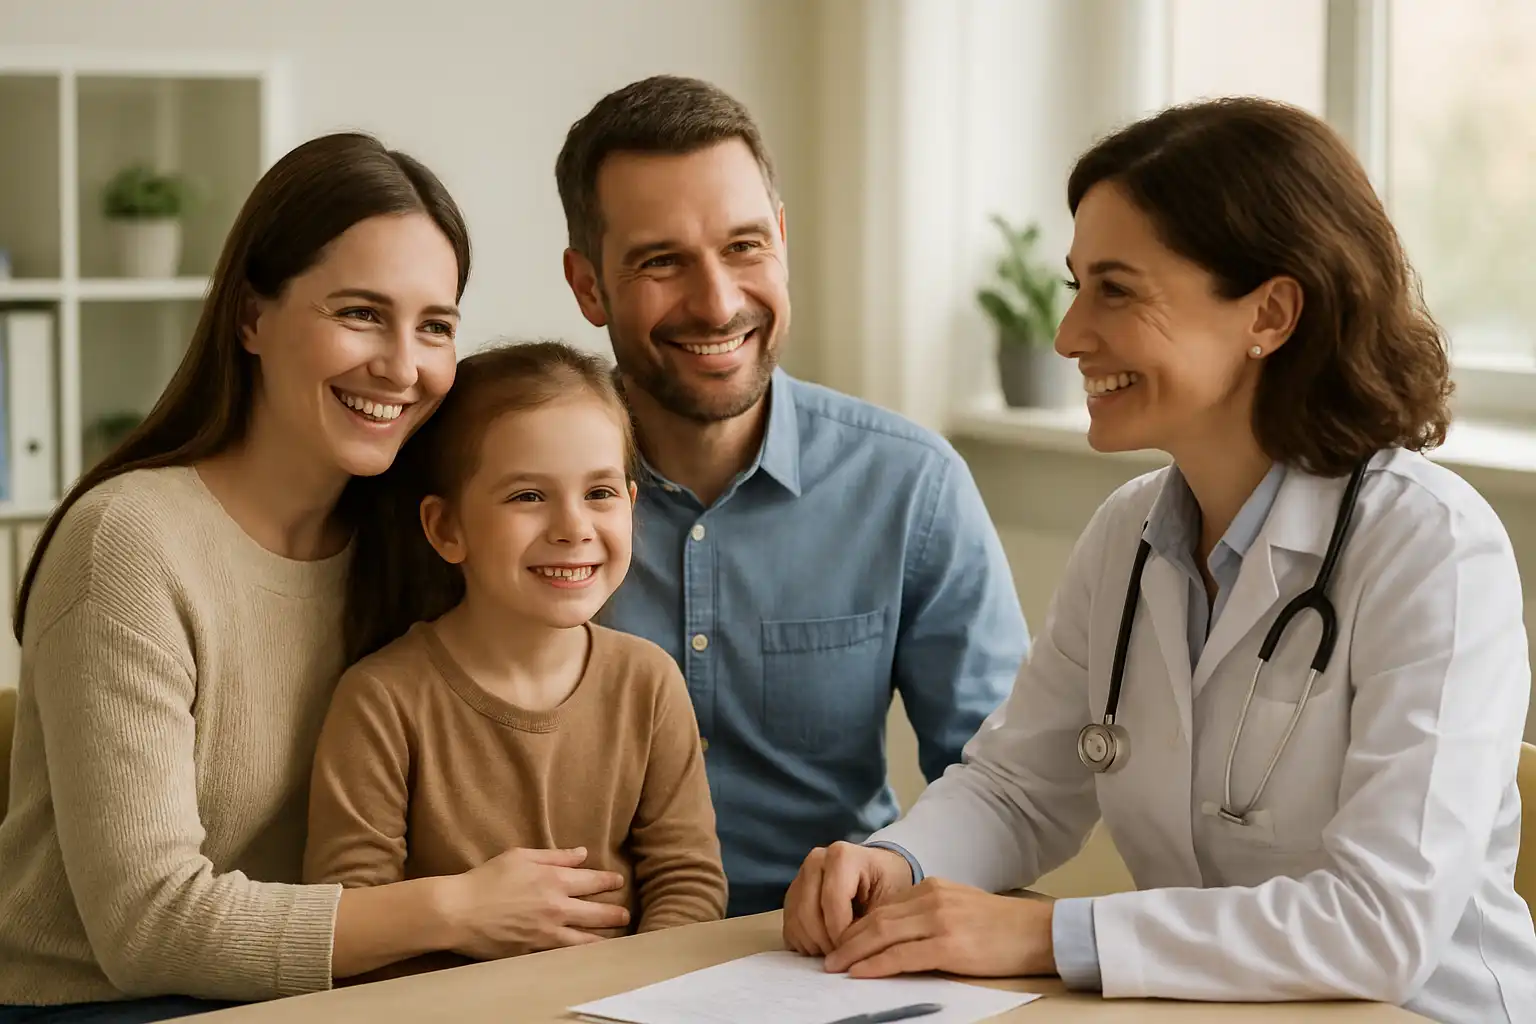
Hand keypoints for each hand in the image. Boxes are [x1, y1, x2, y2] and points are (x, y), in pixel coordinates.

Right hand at [441, 846, 629, 959]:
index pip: (593, 881)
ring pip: (586, 940)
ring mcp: (546, 933)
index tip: (619, 883)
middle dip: (615, 914)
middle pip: (597, 913)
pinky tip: (589, 956)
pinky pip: (565, 956)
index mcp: (554, 880)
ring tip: (615, 938)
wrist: (458, 912)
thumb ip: (555, 856)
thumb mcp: (520, 856)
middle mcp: (556, 908)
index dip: (609, 882)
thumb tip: (582, 854)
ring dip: (604, 938)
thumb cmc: (486, 879)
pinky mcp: (535, 952)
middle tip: (625, 915)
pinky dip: (580, 955)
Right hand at [783, 842, 914, 956]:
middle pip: (808, 912)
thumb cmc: (888, 885)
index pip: (832, 900)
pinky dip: (805, 944)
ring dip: (815, 945)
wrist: (878, 873)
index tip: (855, 951)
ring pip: (796, 921)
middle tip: (845, 957)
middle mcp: (815, 861)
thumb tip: (854, 954)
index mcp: (842, 856)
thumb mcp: (892, 900)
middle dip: (826, 942)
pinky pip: (790, 926)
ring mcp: (800, 876)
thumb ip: (874, 924)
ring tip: (838, 952)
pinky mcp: (792, 894)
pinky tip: (826, 946)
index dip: (841, 932)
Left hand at [823, 878, 1054, 978]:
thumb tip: (896, 937)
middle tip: (827, 959)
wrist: (1039, 932)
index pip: (884, 908)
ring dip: (853, 953)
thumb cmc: (1002, 928)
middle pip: (877, 920)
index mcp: (932, 888)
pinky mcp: (949, 945)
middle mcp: (932, 899)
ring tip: (834, 968)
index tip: (840, 943)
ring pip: (883, 936)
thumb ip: (928, 915)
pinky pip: (902, 956)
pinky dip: (876, 965)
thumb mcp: (959, 909)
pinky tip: (860, 973)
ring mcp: (940, 920)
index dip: (857, 927)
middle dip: (847, 940)